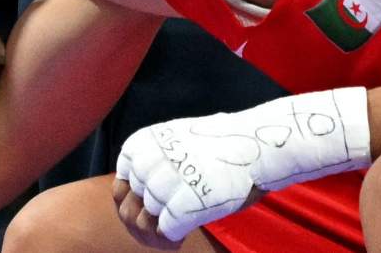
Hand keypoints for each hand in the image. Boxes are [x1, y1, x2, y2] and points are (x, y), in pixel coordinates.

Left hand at [113, 88, 369, 244]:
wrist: (258, 144)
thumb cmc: (223, 146)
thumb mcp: (177, 143)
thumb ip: (154, 163)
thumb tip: (130, 196)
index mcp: (143, 143)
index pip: (122, 183)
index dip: (135, 199)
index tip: (155, 204)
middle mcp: (148, 161)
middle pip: (133, 205)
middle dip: (148, 218)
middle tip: (169, 222)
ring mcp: (165, 184)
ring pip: (145, 221)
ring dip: (160, 229)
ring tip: (177, 228)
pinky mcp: (183, 205)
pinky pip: (165, 232)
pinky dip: (173, 238)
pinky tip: (183, 234)